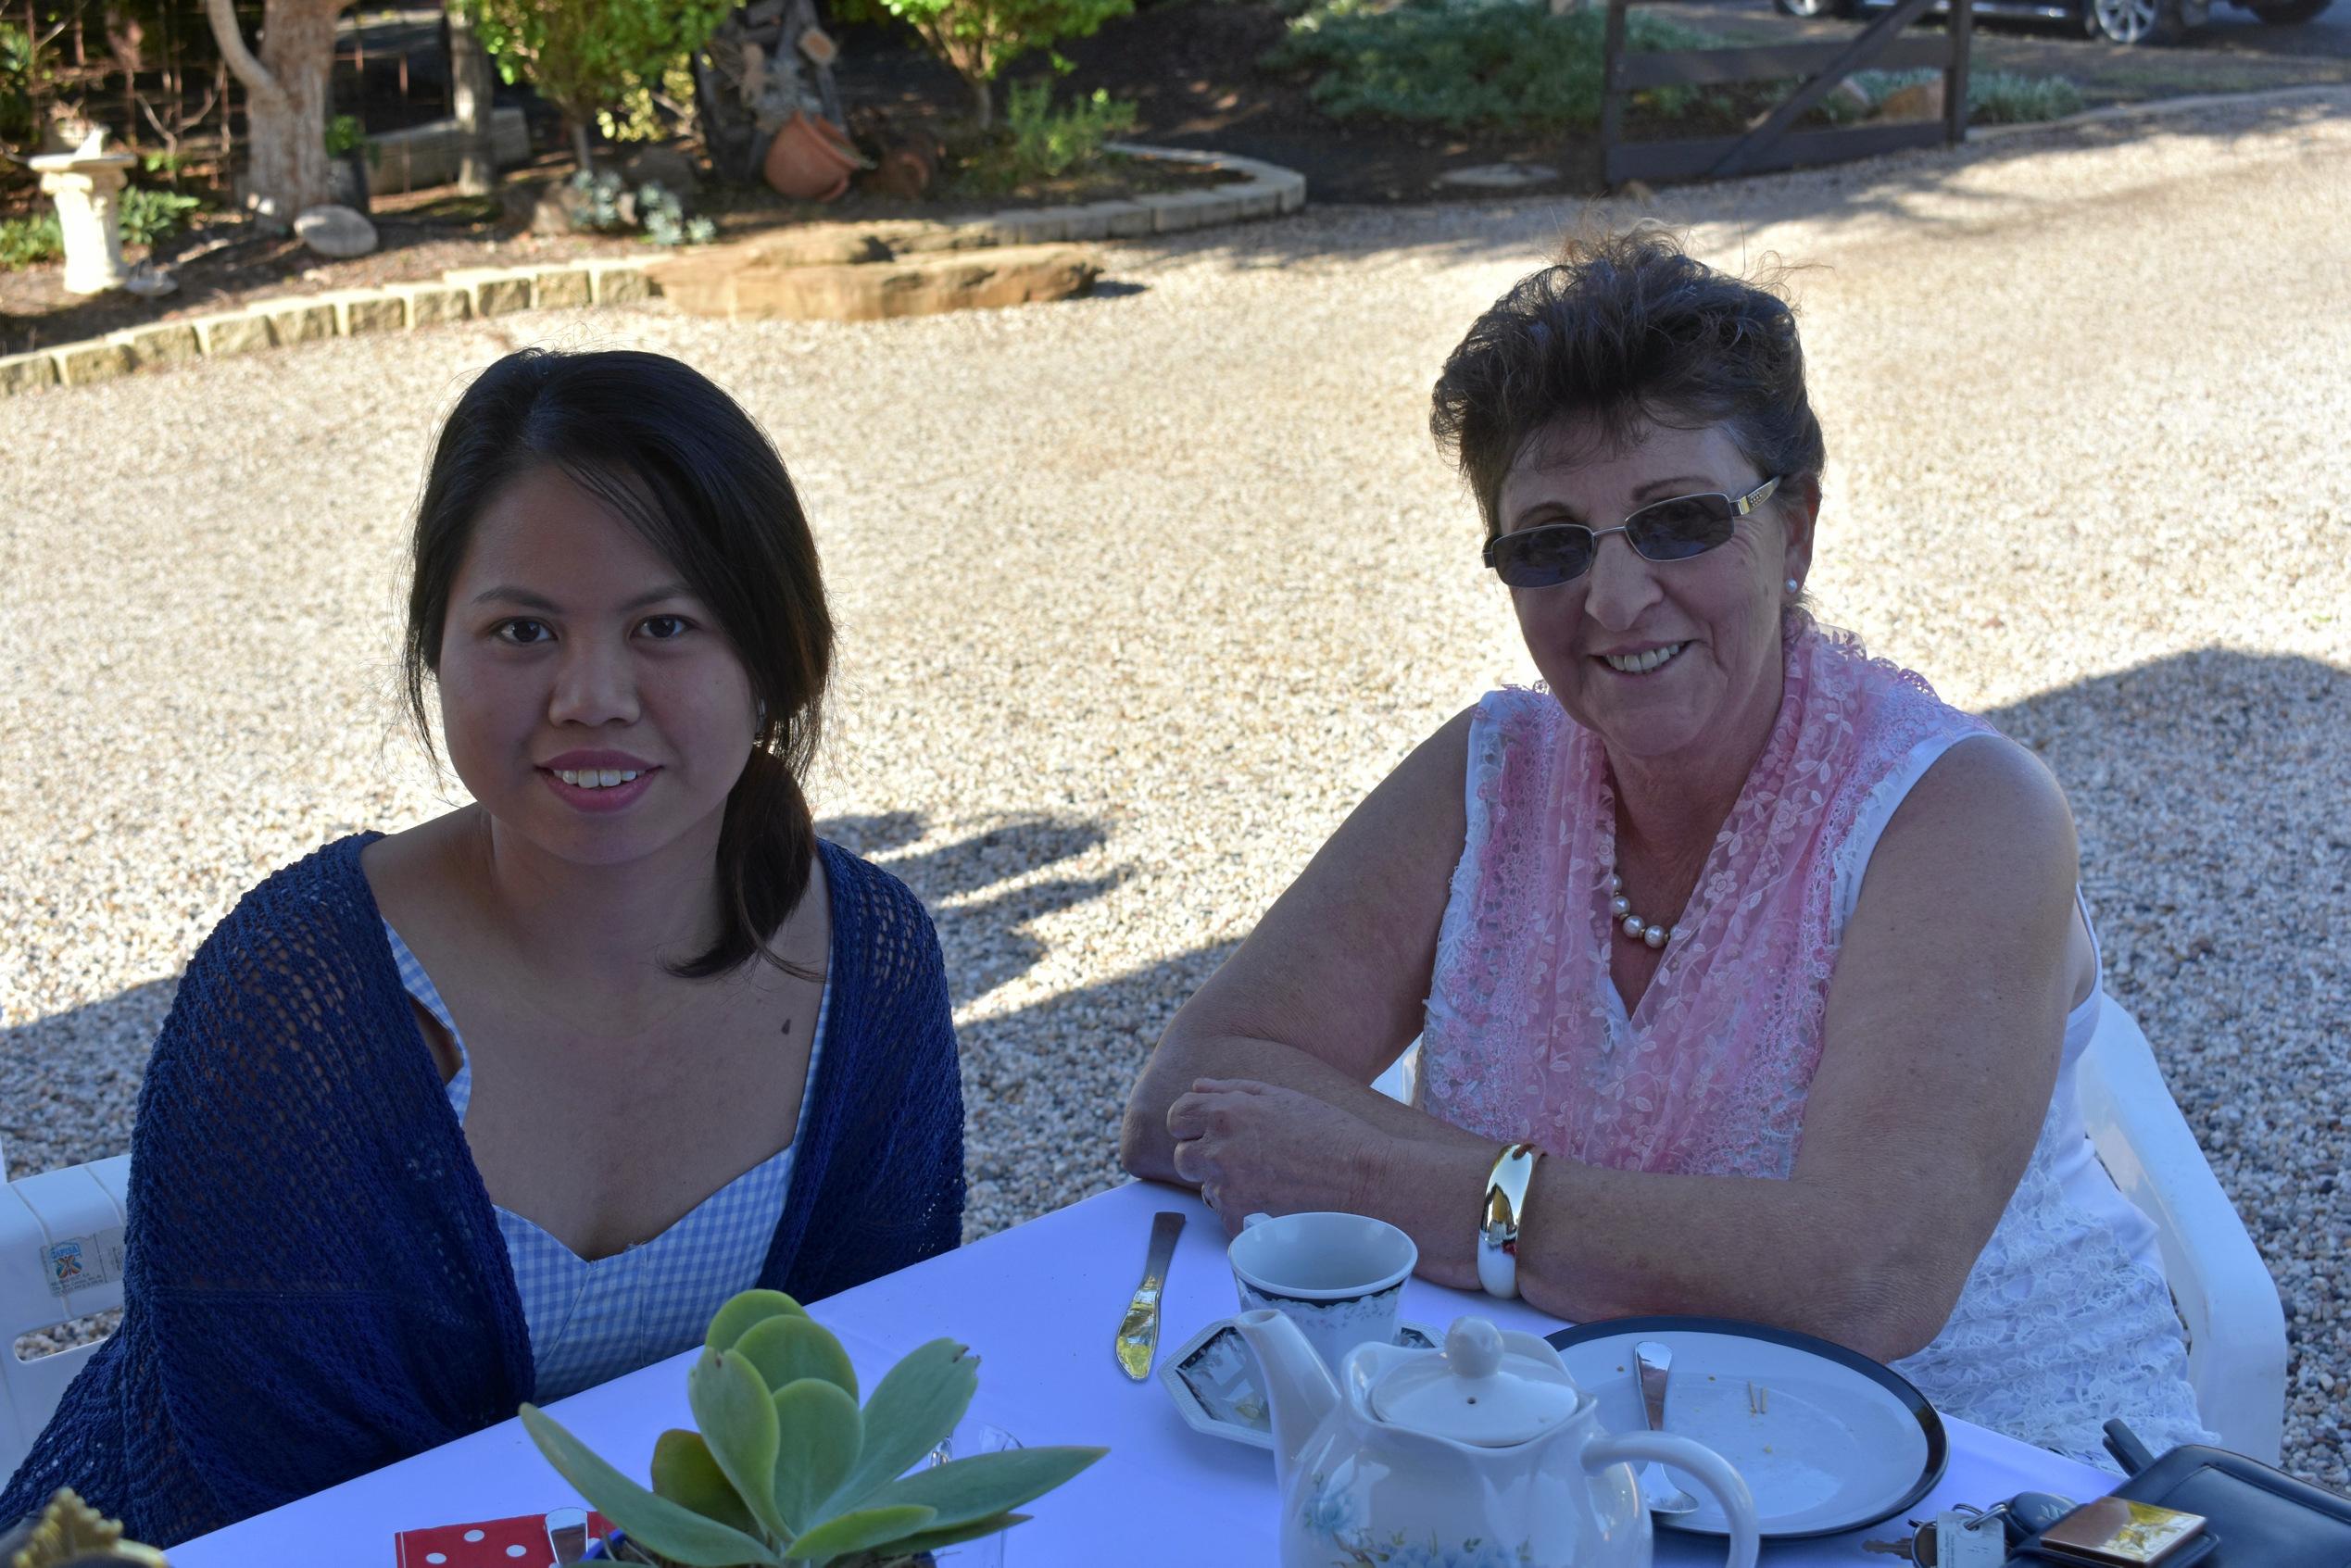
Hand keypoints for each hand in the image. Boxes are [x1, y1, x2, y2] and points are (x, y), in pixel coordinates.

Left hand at [1165, 1078, 1383, 1236]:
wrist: (1363, 1177)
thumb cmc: (1329, 1132)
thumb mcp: (1281, 1096)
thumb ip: (1231, 1089)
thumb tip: (1197, 1086)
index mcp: (1228, 1112)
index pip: (1177, 1116)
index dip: (1191, 1124)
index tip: (1207, 1132)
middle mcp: (1220, 1147)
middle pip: (1182, 1156)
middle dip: (1203, 1157)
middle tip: (1239, 1160)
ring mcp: (1228, 1185)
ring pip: (1204, 1188)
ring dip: (1224, 1185)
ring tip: (1265, 1180)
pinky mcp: (1239, 1217)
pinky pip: (1224, 1215)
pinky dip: (1242, 1212)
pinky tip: (1272, 1201)